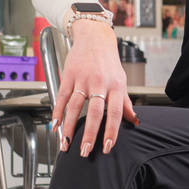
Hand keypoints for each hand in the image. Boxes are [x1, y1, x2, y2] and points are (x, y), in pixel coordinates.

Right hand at [54, 19, 138, 156]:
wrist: (95, 37)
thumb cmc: (109, 61)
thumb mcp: (121, 80)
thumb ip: (126, 103)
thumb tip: (134, 121)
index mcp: (116, 86)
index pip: (115, 113)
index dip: (112, 131)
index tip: (107, 147)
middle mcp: (100, 83)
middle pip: (95, 112)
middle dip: (89, 134)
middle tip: (85, 151)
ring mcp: (83, 79)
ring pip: (75, 107)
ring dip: (69, 127)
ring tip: (66, 143)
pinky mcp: (69, 75)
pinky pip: (62, 97)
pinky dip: (57, 112)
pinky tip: (54, 125)